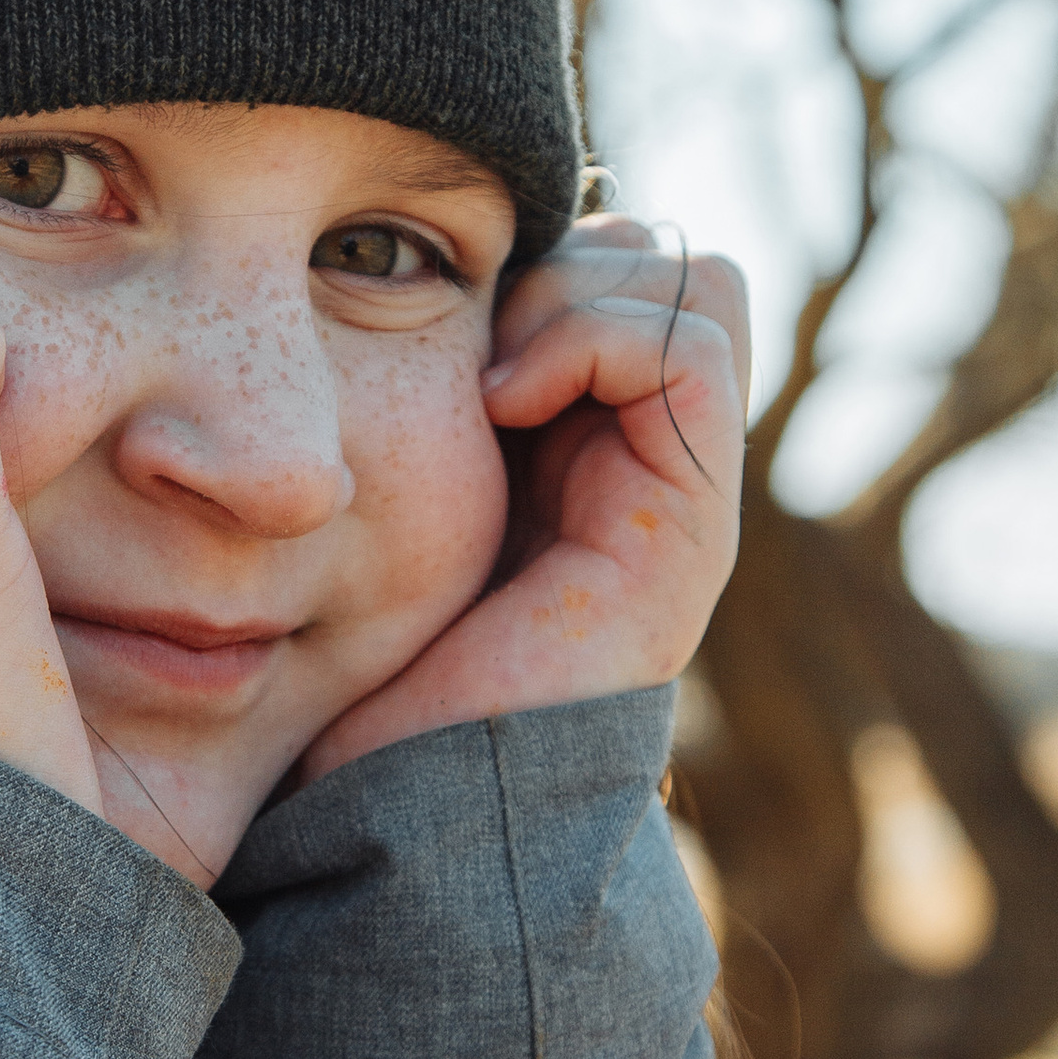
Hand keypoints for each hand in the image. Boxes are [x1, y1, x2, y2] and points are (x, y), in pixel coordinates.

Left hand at [300, 219, 747, 781]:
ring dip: (580, 292)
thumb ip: (412, 408)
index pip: (618, 262)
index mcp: (583, 449)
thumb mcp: (377, 507)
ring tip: (486, 380)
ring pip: (693, 282)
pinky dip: (593, 337)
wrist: (405, 808)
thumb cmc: (364, 678)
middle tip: (476, 340)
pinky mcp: (690, 528)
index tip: (445, 317)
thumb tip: (385, 284)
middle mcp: (649, 463)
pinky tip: (504, 401)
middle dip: (572, 258)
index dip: (543, 251)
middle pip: (669, 259)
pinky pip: (690, 347)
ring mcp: (681, 494)